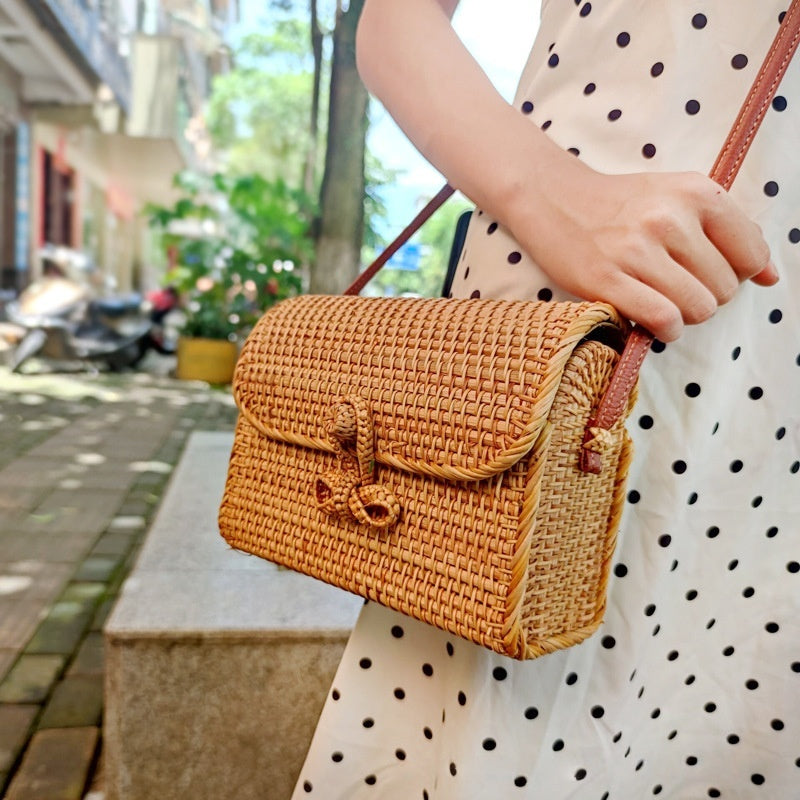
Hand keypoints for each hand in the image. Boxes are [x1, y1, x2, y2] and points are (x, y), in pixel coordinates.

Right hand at [506, 163, 775, 341]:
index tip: (707, 273)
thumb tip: (771, 277)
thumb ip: (729, 232)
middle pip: (725, 289)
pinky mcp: (606, 279)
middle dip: (706, 297)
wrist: (554, 198)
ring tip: (662, 302)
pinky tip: (654, 323)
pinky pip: (662, 319)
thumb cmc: (621, 204)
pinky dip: (666, 330)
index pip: (751, 255)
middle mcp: (670, 218)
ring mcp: (637, 249)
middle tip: (675, 286)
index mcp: (697, 193)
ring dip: (685, 316)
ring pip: (698, 308)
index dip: (736, 274)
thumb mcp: (679, 197)